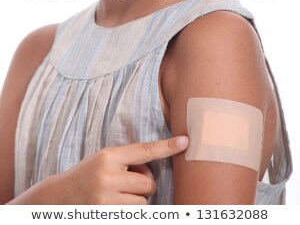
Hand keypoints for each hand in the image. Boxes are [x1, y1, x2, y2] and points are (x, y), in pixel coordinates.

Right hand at [58, 136, 188, 204]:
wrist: (59, 197)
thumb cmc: (88, 175)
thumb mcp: (104, 160)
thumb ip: (128, 162)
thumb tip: (152, 173)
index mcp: (109, 156)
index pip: (144, 150)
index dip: (166, 147)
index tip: (185, 141)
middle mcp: (108, 176)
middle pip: (148, 183)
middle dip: (143, 186)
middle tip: (124, 184)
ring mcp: (106, 199)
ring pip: (143, 202)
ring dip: (135, 201)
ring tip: (115, 196)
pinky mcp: (107, 215)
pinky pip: (135, 214)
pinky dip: (130, 211)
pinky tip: (114, 206)